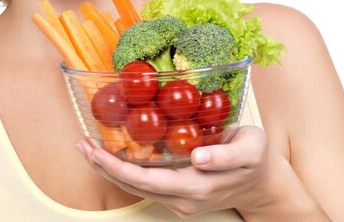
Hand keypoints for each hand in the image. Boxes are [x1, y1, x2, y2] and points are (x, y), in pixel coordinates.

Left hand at [77, 126, 322, 218]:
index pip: (145, 180)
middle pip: (132, 185)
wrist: (262, 184)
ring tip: (87, 146)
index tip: (95, 150)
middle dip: (103, 166)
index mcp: (195, 186)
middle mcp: (181, 198)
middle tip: (81, 144)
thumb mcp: (250, 149)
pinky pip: (145, 183)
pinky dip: (124, 169)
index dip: (116, 167)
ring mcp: (178, 200)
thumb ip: (226, 156)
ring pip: (135, 186)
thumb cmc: (256, 159)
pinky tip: (111, 152)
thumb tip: (197, 158)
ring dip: (109, 168)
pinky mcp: (177, 194)